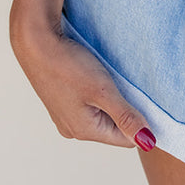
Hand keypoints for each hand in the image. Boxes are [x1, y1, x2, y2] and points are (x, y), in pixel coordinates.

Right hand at [11, 18, 155, 151]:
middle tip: (130, 85)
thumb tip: (147, 141)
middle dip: (126, 110)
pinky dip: (99, 93)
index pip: (126, 139)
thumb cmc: (68, 66)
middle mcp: (74, 129)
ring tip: (113, 78)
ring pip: (102, 114)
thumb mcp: (103, 91)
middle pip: (114, 128)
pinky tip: (97, 74)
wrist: (36, 43)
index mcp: (85, 131)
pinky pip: (90, 105)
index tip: (148, 100)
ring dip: (113, 99)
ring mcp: (66, 116)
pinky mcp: (62, 101)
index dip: (141, 122)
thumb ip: (126, 117)